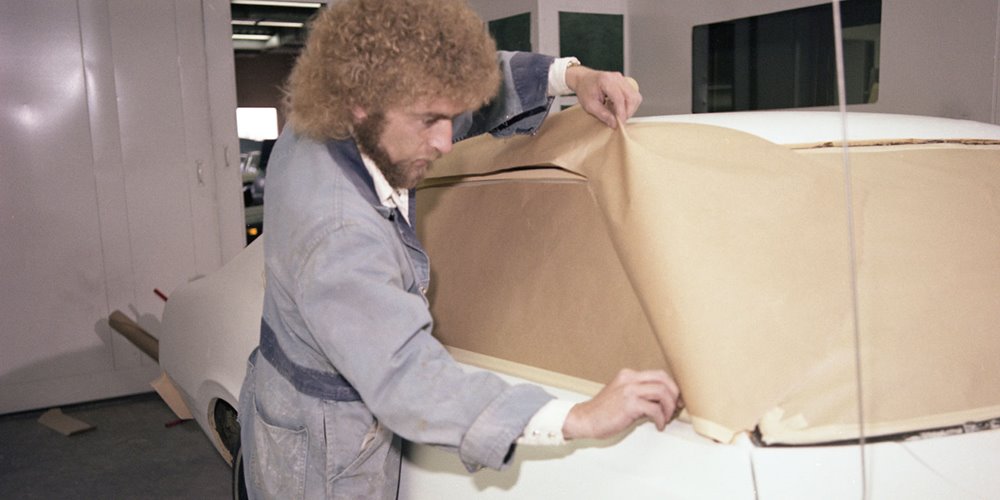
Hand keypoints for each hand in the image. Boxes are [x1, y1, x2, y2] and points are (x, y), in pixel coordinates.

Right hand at [562, 369, 680, 439]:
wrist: (585, 420)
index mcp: (628, 375)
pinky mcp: (629, 404)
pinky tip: (657, 425)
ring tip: (665, 418)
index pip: (658, 374)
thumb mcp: (622, 395)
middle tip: (676, 409)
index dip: (671, 387)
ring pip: (662, 392)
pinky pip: (655, 409)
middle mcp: (629, 379)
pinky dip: (661, 419)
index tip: (676, 400)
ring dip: (669, 408)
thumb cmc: (603, 412)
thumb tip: (662, 401)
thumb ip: (639, 394)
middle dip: (674, 395)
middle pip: (663, 380)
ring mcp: (629, 390)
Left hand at [565, 65, 642, 128]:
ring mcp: (622, 79)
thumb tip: (614, 123)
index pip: (620, 98)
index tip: (620, 123)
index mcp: (606, 81)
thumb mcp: (590, 105)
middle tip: (620, 121)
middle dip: (628, 112)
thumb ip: (603, 114)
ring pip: (635, 96)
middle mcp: (617, 78)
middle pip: (632, 97)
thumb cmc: (584, 90)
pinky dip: (629, 104)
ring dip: (630, 108)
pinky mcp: (625, 82)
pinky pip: (633, 95)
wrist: (583, 79)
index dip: (621, 112)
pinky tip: (618, 107)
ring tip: (618, 113)